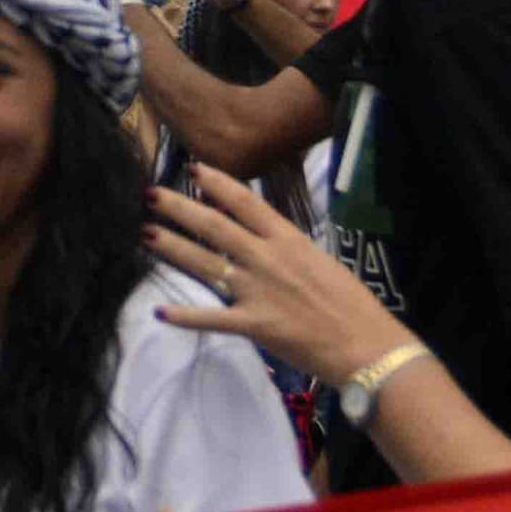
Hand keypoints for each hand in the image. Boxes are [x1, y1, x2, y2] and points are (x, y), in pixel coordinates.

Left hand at [147, 168, 405, 384]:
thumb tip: (259, 235)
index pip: (245, 201)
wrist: (364, 343)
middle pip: (215, 226)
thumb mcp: (318, 259)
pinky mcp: (254, 324)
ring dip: (173, 248)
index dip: (216, 183)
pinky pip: (213, 318)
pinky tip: (160, 312)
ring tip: (146, 234)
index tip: (193, 168)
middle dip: (180, 208)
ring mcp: (258, 291)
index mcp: (288, 238)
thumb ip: (285, 246)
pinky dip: (185, 316)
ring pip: (206, 264)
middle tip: (151, 195)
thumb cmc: (350, 301)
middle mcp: (267, 258)